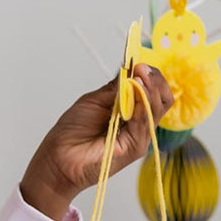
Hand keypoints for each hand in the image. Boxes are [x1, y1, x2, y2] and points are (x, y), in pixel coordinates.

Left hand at [19, 65, 173, 220]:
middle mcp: (138, 124)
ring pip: (157, 110)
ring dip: (150, 89)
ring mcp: (138, 136)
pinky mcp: (134, 148)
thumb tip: (133, 70)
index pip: (154, 92)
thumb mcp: (95, 101)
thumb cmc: (72, 131)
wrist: (58, 157)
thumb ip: (116, 88)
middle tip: (142, 69)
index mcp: (131, 111)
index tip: (139, 64)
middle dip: (155, 80)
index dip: (151, 76)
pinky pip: (144, 124)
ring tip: (139, 77)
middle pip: (163, 100)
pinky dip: (142, 106)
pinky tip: (136, 92)